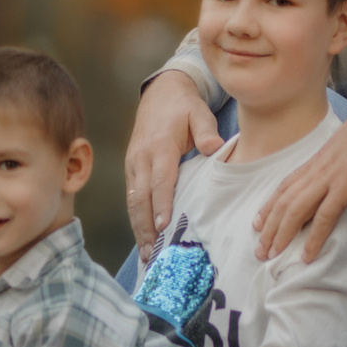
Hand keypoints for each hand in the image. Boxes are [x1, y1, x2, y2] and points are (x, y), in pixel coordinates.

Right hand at [126, 73, 219, 254]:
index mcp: (160, 145)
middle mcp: (141, 157)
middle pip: (140, 196)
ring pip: (132, 200)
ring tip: (146, 254)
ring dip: (138, 228)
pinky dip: (136, 219)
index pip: (160, 179)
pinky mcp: (132, 168)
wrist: (160, 92)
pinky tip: (143, 238)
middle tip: (152, 253)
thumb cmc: (184, 106)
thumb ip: (206, 130)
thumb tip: (214, 148)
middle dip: (145, 226)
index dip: (162, 203)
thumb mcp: (199, 111)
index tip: (164, 225)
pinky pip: (132, 196)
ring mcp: (133, 163)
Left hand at [253, 79, 346, 261]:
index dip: (268, 207)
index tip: (257, 224)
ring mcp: (328, 178)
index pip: (284, 187)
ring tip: (272, 255)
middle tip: (259, 251)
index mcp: (315, 161)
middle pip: (283, 202)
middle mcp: (315, 170)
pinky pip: (324, 216)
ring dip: (281, 234)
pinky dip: (313, 237)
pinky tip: (307, 255)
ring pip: (295, 210)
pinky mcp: (345, 186)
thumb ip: (337, 162)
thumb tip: (339, 173)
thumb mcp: (346, 148)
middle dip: (268, 228)